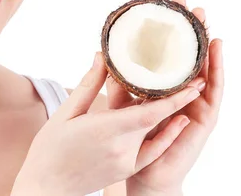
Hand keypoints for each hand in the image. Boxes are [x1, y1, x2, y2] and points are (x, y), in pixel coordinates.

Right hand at [12, 51, 201, 195]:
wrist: (46, 188)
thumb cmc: (50, 148)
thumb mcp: (66, 112)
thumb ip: (89, 84)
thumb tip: (102, 56)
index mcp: (106, 130)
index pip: (150, 112)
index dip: (175, 98)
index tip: (194, 82)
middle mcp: (122, 148)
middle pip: (155, 118)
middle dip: (175, 97)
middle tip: (191, 74)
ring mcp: (126, 161)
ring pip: (153, 131)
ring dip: (168, 111)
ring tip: (184, 90)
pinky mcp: (126, 169)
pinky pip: (152, 150)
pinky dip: (167, 135)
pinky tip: (178, 122)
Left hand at [122, 0, 224, 195]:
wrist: (145, 176)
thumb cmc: (133, 140)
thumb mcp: (120, 106)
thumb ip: (114, 82)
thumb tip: (102, 53)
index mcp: (162, 87)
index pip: (165, 52)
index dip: (165, 29)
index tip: (164, 3)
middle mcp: (182, 91)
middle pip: (186, 53)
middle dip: (186, 27)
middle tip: (184, 0)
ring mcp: (196, 102)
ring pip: (203, 65)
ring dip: (204, 40)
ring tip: (203, 17)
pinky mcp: (205, 117)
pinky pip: (214, 89)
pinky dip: (215, 68)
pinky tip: (215, 48)